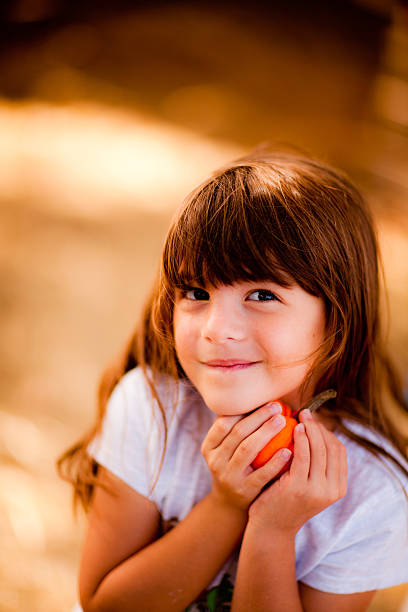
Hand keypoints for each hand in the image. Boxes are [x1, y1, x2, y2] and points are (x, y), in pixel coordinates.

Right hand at [201, 403, 292, 511]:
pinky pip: (261, 473)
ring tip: (283, 421)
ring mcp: (229, 477)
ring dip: (267, 432)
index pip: (224, 423)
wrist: (230, 503)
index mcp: (209, 447)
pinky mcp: (244, 491)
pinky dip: (275, 461)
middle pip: (238, 433)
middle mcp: (215, 461)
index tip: (264, 402)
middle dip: (259, 417)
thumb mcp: (225, 449)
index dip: (244, 410)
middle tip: (278, 407)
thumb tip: (257, 399)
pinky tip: (288, 450)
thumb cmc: (234, 465)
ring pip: (248, 449)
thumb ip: (235, 428)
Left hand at [248, 409, 346, 534]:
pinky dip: (301, 439)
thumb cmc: (286, 500)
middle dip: (320, 426)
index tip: (314, 420)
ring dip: (311, 429)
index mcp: (338, 488)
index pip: (339, 451)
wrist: (271, 528)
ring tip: (301, 416)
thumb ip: (316, 466)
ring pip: (319, 449)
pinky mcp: (299, 487)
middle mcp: (332, 490)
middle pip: (331, 447)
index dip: (328, 432)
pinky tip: (294, 428)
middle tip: (307, 413)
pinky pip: (303, 456)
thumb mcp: (309, 485)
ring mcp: (317, 490)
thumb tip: (314, 432)